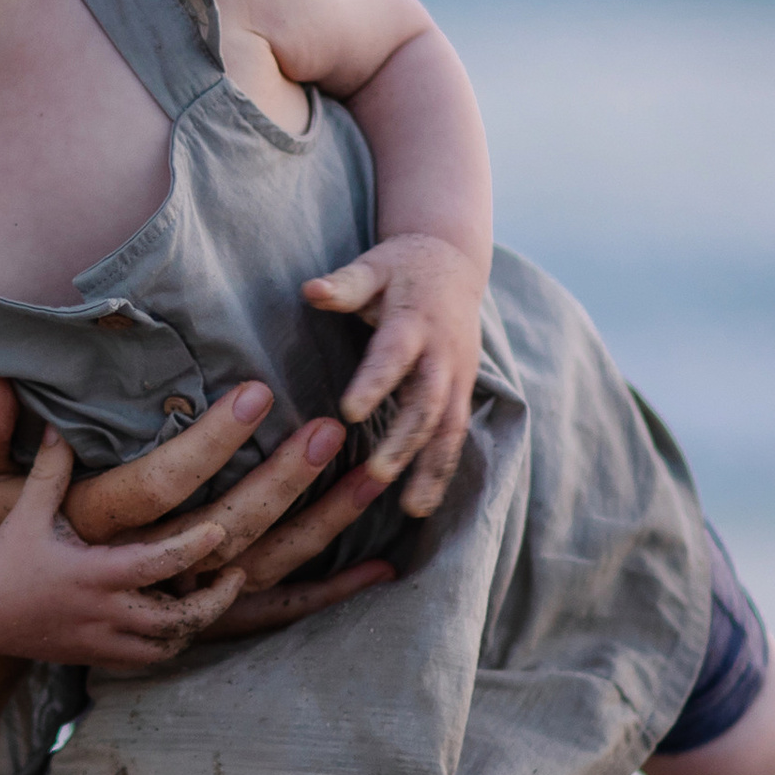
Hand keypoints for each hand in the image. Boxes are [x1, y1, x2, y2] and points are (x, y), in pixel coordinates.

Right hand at [0, 377, 393, 660]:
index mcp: (96, 553)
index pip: (164, 502)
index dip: (212, 454)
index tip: (255, 401)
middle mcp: (137, 596)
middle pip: (229, 541)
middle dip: (284, 486)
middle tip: (330, 433)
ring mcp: (163, 621)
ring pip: (255, 587)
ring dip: (317, 541)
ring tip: (372, 495)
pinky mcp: (177, 636)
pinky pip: (255, 624)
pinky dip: (311, 599)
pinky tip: (368, 572)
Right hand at [0, 424, 249, 668]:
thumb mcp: (25, 509)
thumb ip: (50, 467)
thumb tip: (60, 419)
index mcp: (90, 575)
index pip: (156, 565)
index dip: (194, 549)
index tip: (222, 532)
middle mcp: (100, 614)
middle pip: (176, 620)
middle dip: (214, 601)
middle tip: (237, 572)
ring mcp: (98, 641)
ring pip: (165, 647)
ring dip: (197, 626)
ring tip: (214, 595)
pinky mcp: (91, 657)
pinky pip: (144, 660)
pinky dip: (169, 644)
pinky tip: (181, 620)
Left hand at [302, 233, 483, 515]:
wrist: (455, 265)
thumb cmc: (401, 268)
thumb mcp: (373, 267)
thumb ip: (344, 284)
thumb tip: (311, 290)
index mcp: (414, 322)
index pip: (394, 355)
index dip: (375, 382)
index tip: (349, 412)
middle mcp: (441, 356)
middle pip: (427, 403)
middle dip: (405, 441)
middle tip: (377, 474)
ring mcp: (457, 378)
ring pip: (449, 429)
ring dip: (432, 470)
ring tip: (412, 510)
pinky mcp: (462, 394)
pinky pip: (454, 437)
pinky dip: (442, 471)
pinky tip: (422, 505)